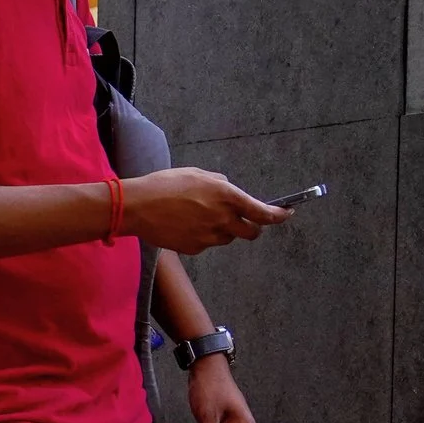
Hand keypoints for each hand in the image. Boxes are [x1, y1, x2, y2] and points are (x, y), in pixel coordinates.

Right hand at [123, 168, 288, 254]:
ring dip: (222, 230)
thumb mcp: (197, 174)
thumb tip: (230, 191)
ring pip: (227, 238)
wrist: (137, 207)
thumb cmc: (164, 185)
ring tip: (197, 216)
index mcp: (226, 196)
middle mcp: (222, 219)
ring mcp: (209, 237)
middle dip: (251, 227)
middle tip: (243, 221)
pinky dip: (202, 236)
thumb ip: (220, 183)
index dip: (279, 215)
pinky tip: (184, 225)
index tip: (286, 213)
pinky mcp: (195, 248)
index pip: (263, 212)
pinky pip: (207, 244)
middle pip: (251, 233)